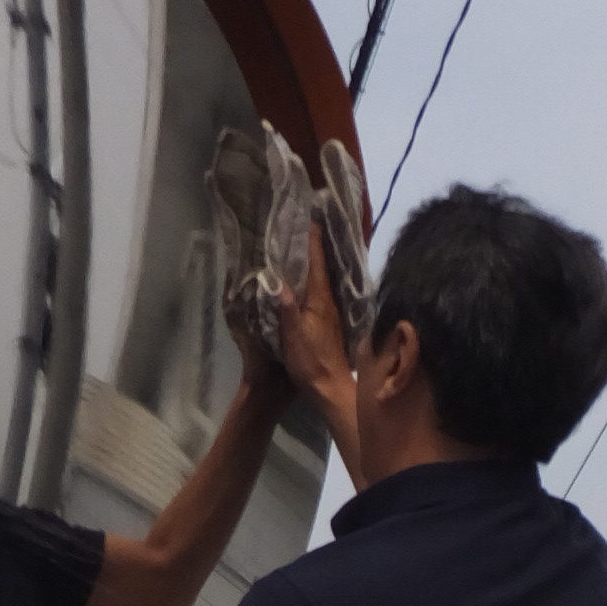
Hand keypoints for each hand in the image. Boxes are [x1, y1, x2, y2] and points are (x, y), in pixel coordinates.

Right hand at [273, 219, 355, 409]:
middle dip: (313, 244)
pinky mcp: (328, 321)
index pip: (316, 261)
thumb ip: (286, 309)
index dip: (312, 239)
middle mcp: (328, 300)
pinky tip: (306, 276)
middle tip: (303, 222)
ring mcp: (330, 310)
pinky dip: (314, 276)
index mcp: (319, 299)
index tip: (307, 217)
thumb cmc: (311, 363)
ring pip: (321, 276)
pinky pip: (320, 289)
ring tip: (302, 241)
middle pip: (321, 265)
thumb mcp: (294, 337)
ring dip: (314, 259)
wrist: (330, 388)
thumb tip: (276, 281)